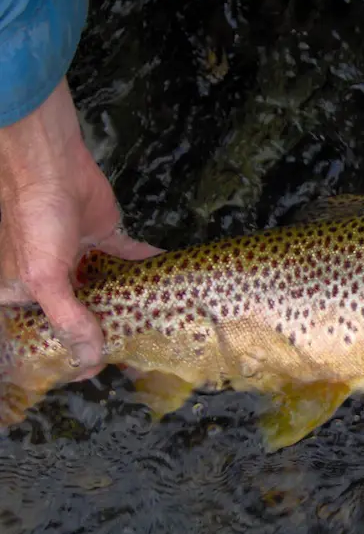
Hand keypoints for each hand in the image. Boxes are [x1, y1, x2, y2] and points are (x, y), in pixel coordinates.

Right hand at [0, 80, 161, 379]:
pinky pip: (131, 260)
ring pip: (109, 290)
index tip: (97, 369)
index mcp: (22, 293)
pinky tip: (170, 286)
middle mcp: (52, 280)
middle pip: (82, 315)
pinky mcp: (106, 238)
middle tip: (136, 354)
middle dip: (107, 333)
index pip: (47, 333)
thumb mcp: (44, 279)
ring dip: (131, 305)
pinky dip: (149, 270)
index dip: (68, 351)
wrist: (51, 164)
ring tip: (158, 328)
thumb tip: (89, 359)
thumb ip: (68, 320)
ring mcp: (80, 259)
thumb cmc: (35, 221)